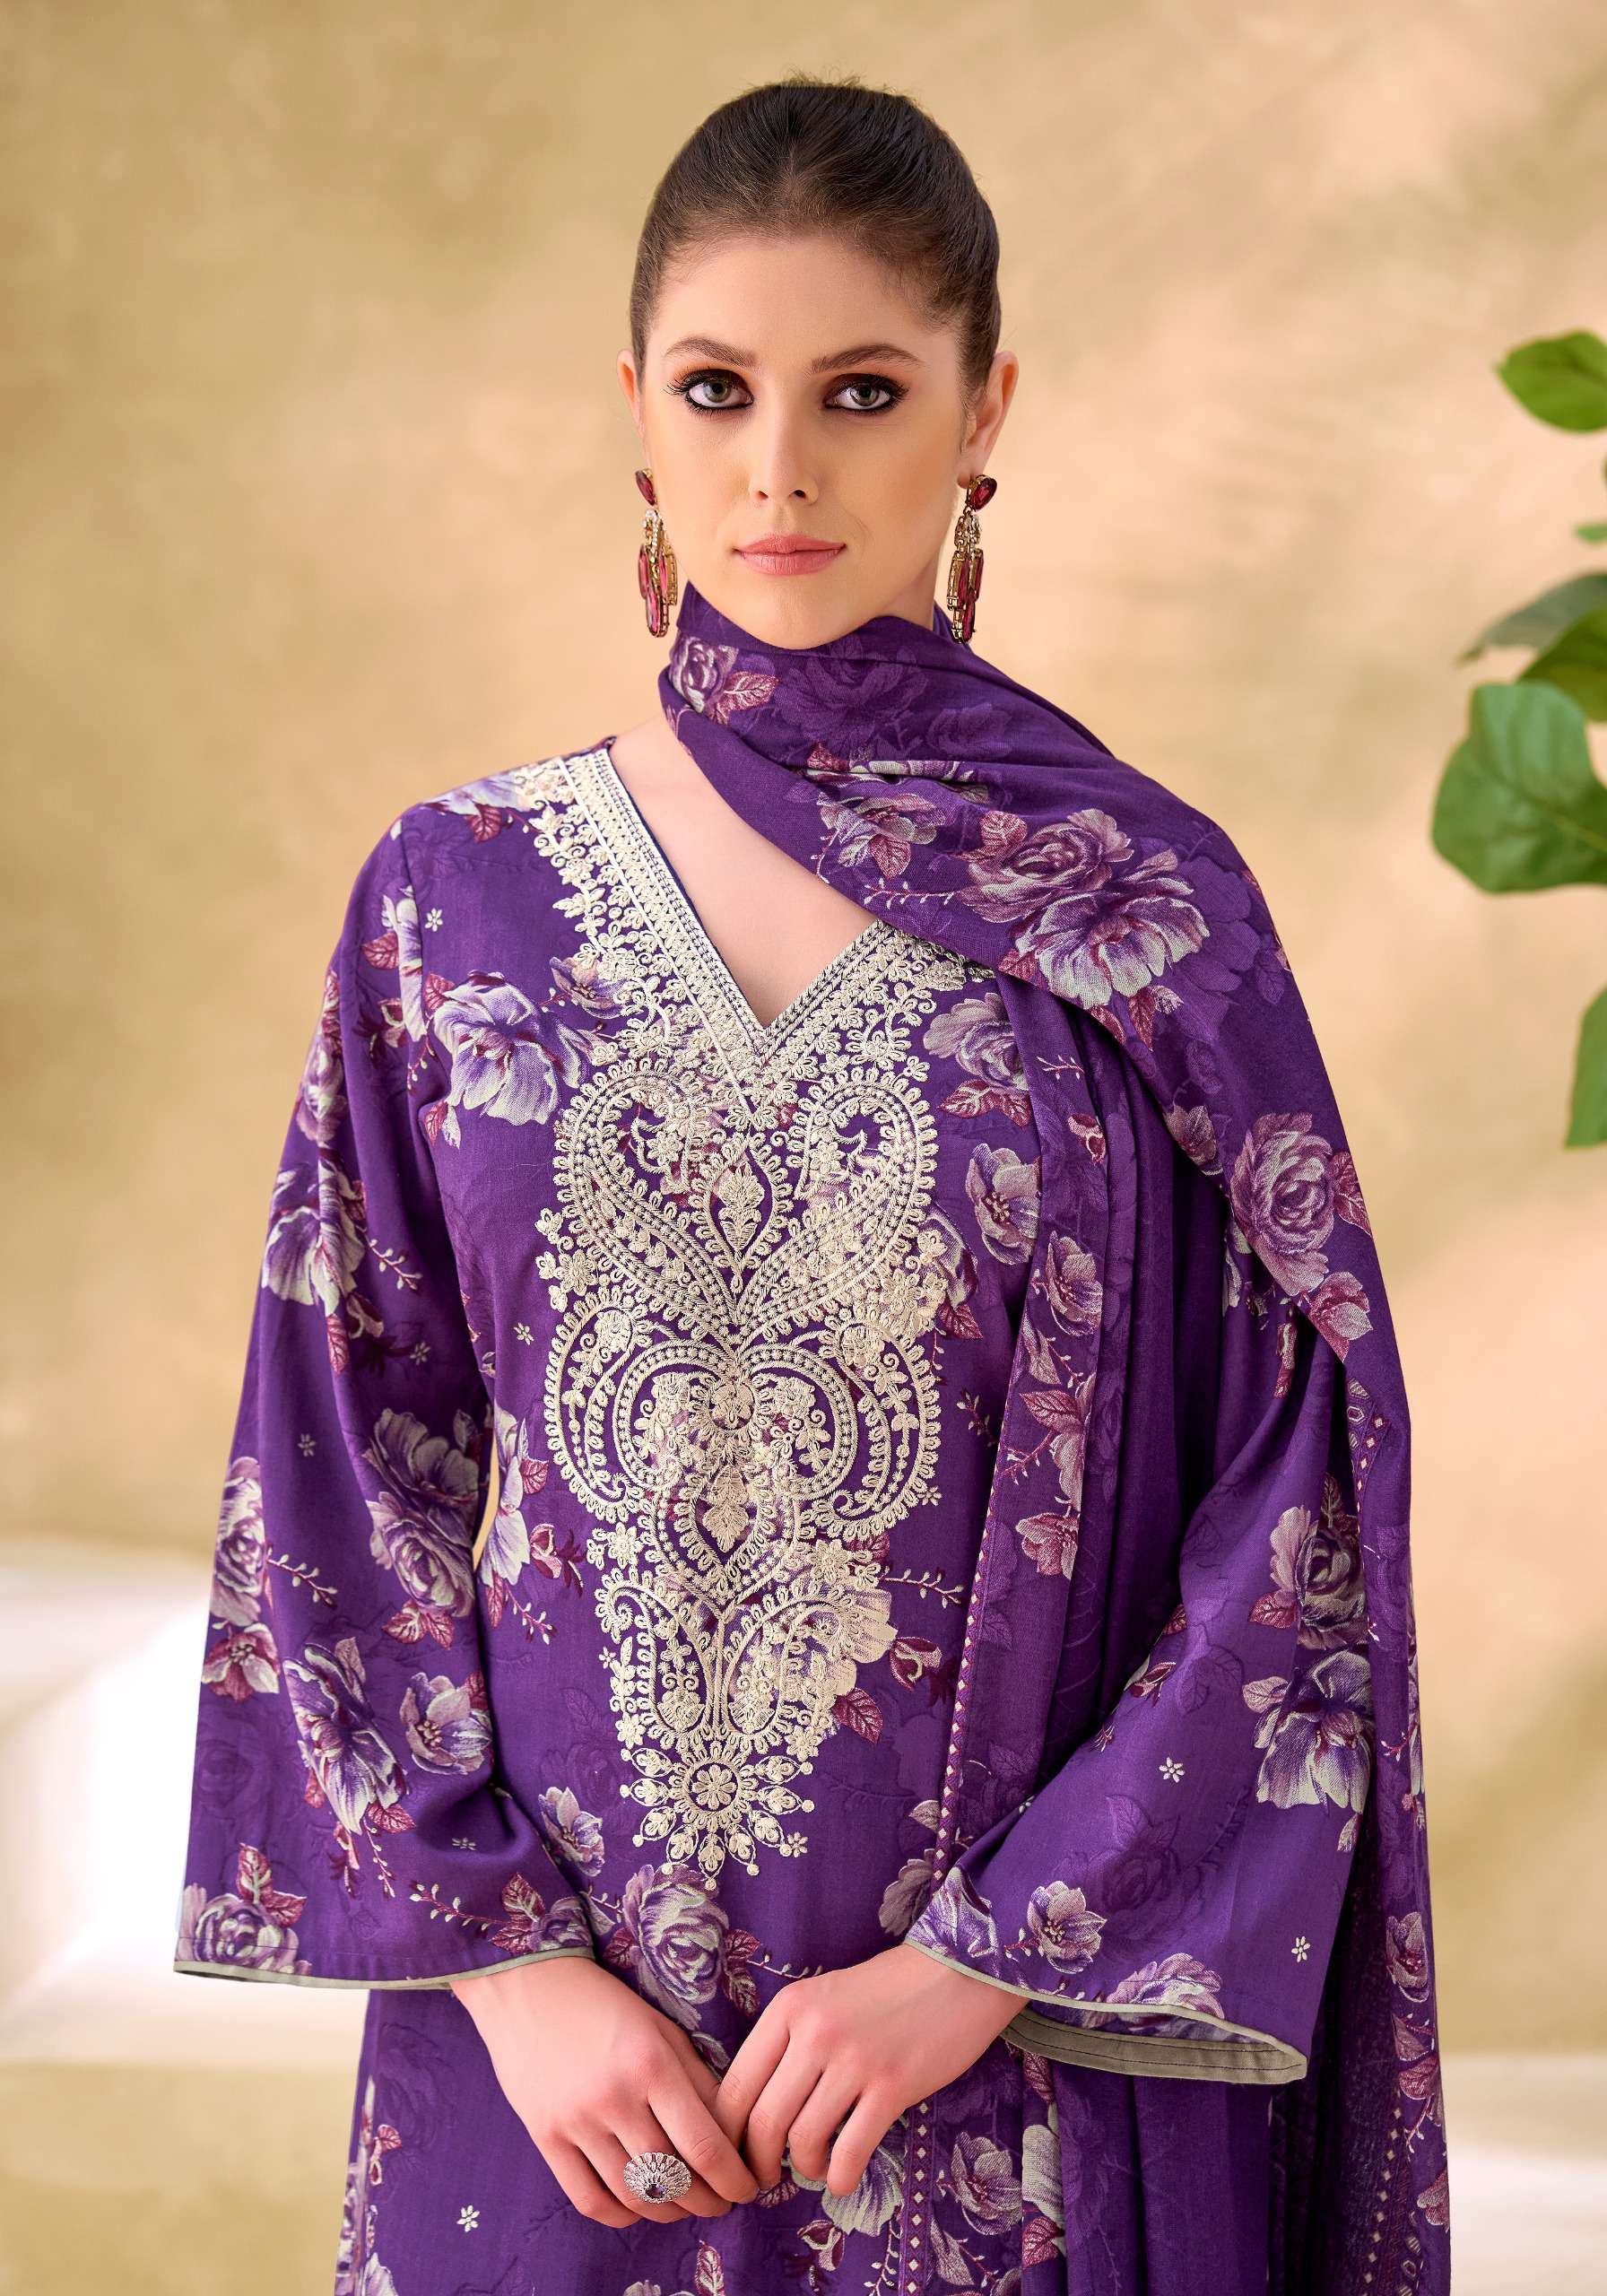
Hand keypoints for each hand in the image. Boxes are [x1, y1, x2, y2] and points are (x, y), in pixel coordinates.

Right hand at [451, 1956, 760, 2227]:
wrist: (528, 1987)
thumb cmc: (606, 2004)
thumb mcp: (661, 2028)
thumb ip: (698, 2080)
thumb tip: (733, 2135)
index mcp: (651, 2063)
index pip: (705, 2145)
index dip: (734, 2179)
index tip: (749, 2188)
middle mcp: (614, 2096)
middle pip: (672, 2179)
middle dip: (708, 2202)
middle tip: (723, 2202)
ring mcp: (576, 2121)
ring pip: (633, 2195)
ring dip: (668, 2211)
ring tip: (686, 2205)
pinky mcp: (545, 2137)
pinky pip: (588, 2199)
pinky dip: (621, 2214)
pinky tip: (639, 2205)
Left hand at [709, 1942, 1025, 2199]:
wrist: (955, 1972)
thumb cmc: (885, 1989)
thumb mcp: (822, 1997)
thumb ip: (788, 2040)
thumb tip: (755, 2104)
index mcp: (789, 2008)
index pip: (737, 2084)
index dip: (728, 2133)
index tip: (735, 2155)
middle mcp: (814, 2032)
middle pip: (763, 2120)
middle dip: (757, 2163)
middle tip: (765, 2179)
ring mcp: (854, 2059)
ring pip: (803, 2139)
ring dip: (803, 2168)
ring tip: (815, 2168)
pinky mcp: (893, 2086)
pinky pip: (851, 2151)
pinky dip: (840, 2177)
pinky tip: (843, 2177)